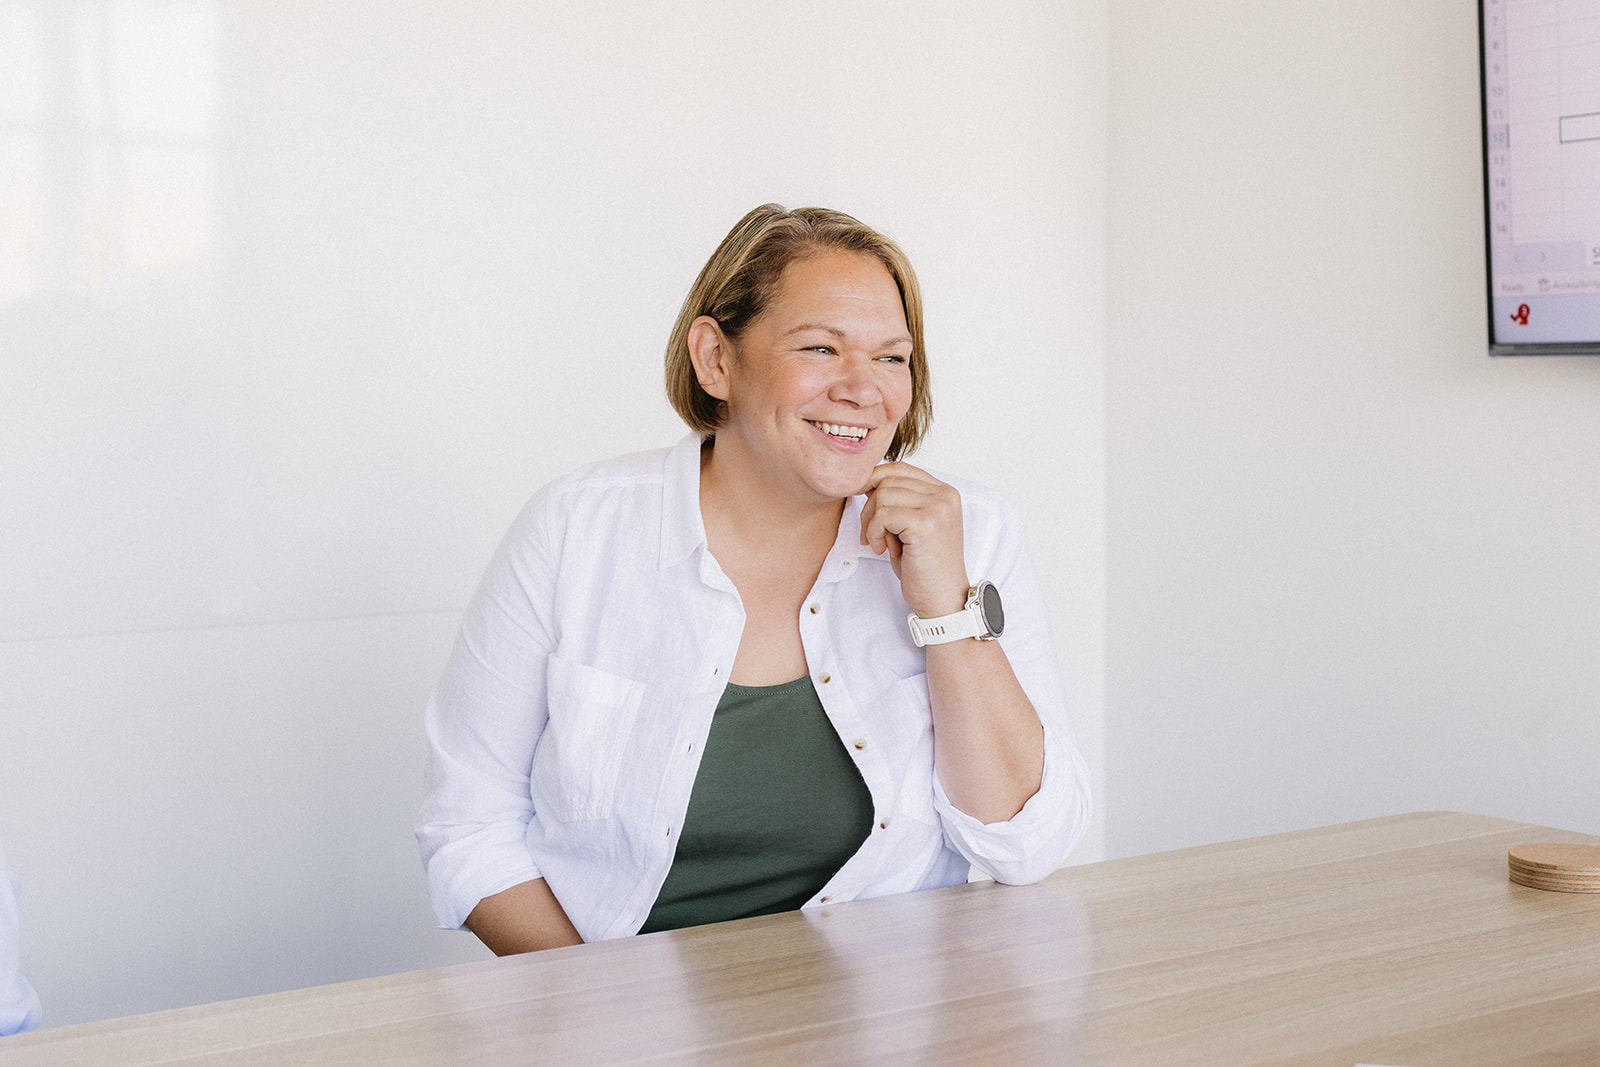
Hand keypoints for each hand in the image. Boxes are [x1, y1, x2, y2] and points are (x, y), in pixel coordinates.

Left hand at [860, 463, 969, 617]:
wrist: (942, 599)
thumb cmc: (924, 567)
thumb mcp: (910, 526)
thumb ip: (898, 501)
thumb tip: (867, 481)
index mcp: (944, 492)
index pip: (900, 468)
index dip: (876, 484)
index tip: (868, 511)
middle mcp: (945, 495)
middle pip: (888, 479)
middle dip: (870, 507)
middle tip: (873, 535)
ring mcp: (938, 507)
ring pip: (883, 494)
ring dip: (872, 522)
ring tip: (881, 544)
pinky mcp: (926, 523)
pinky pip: (884, 514)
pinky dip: (875, 532)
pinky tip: (882, 549)